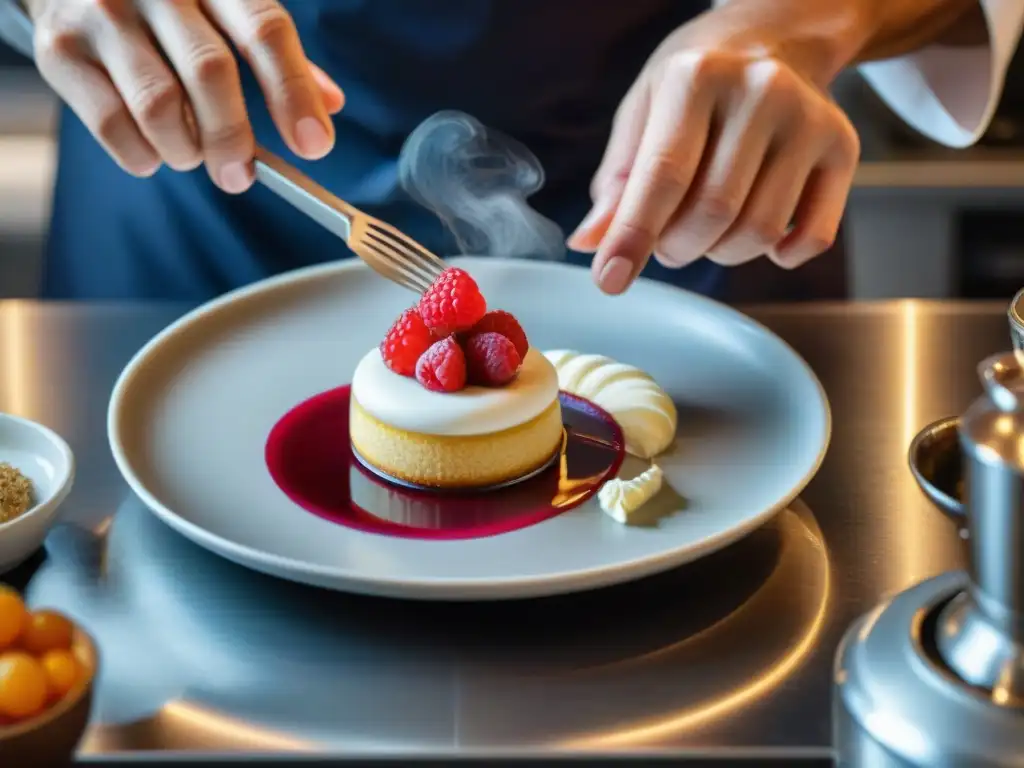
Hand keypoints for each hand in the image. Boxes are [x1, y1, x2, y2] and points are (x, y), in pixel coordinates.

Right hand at [28, 0, 344, 192]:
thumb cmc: (170, 6)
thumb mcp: (226, 11)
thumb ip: (275, 55)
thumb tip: (330, 104)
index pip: (265, 31)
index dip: (293, 94)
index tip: (315, 146)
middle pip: (210, 73)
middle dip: (233, 138)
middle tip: (240, 175)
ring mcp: (103, 13)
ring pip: (159, 105)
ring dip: (186, 149)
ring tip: (192, 155)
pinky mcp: (61, 49)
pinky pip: (112, 124)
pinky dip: (143, 156)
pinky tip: (154, 153)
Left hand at [569, 15, 859, 293]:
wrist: (777, 36)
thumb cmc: (697, 82)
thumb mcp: (644, 110)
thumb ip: (617, 180)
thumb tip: (591, 244)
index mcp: (697, 76)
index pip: (663, 175)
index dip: (633, 237)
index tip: (609, 280)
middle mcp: (761, 91)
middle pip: (713, 212)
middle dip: (676, 247)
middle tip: (666, 241)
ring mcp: (809, 120)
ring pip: (759, 232)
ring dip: (720, 253)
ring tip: (706, 229)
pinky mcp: (844, 148)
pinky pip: (812, 237)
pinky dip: (779, 255)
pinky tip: (760, 234)